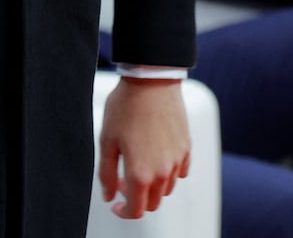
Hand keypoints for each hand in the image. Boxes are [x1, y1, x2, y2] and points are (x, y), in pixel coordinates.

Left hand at [98, 77, 190, 218]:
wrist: (151, 80)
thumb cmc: (126, 106)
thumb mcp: (107, 139)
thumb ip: (106, 173)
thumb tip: (109, 195)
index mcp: (140, 174)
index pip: (136, 210)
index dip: (124, 212)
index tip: (116, 204)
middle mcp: (162, 172)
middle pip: (152, 203)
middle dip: (137, 198)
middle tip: (123, 180)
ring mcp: (177, 160)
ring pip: (166, 188)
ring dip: (152, 185)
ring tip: (139, 163)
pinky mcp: (186, 147)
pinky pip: (180, 171)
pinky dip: (169, 172)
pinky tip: (157, 156)